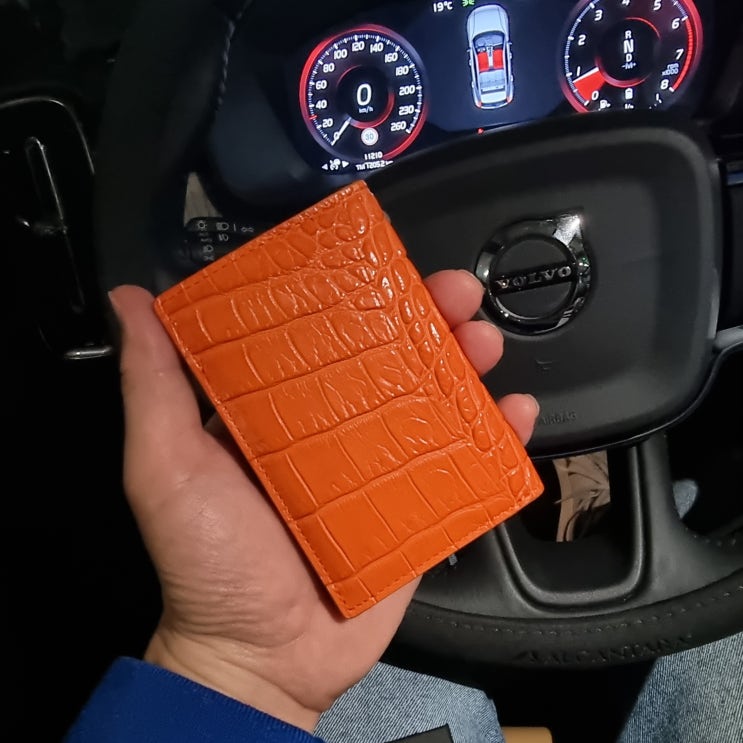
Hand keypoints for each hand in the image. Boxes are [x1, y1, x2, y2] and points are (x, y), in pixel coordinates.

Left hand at [109, 270, 538, 732]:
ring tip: (484, 342)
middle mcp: (334, 429)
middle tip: (455, 292)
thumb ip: (154, 384)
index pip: (325, 331)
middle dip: (429, 317)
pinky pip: (464, 467)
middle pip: (392, 357)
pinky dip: (496, 439)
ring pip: (434, 401)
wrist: (261, 660)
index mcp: (280, 408)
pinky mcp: (417, 510)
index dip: (357, 290)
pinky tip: (515, 414)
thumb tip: (130, 301)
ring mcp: (381, 468)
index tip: (383, 261)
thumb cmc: (206, 563)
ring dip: (467, 364)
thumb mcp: (165, 465)